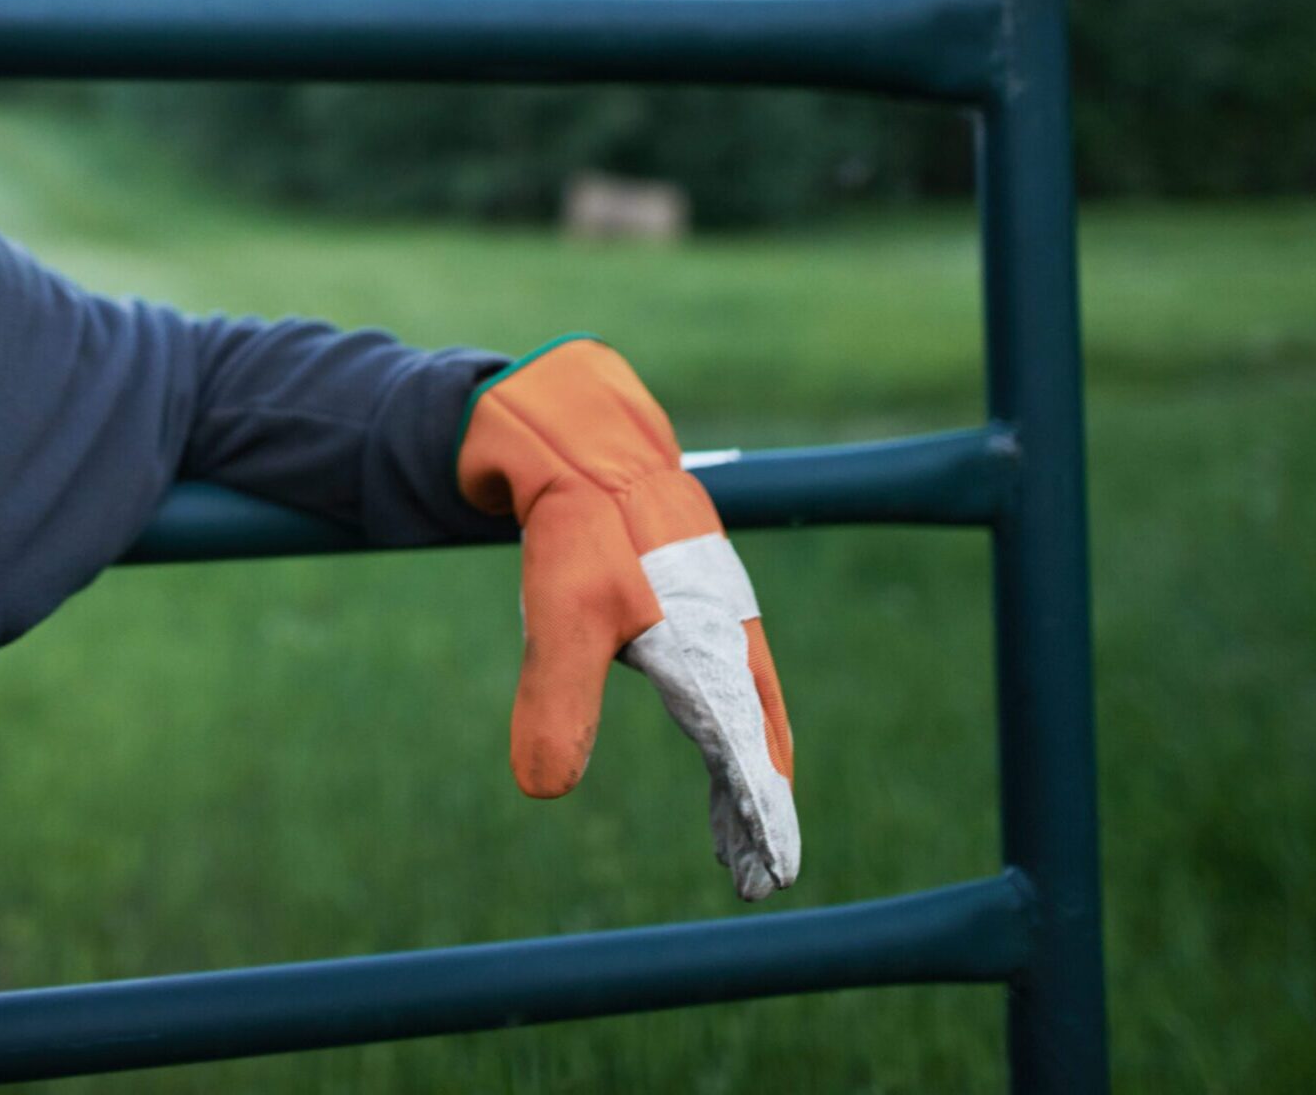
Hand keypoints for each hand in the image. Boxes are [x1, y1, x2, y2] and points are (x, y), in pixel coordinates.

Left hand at [456, 336, 799, 899]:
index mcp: (711, 649)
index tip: (772, 875)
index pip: (747, 755)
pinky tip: (715, 745)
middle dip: (759, 810)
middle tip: (756, 877)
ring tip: (732, 837)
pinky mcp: (703, 600)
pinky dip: (730, 728)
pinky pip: (729, 678)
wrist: (584, 437)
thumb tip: (543, 789)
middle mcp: (731, 636)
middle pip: (759, 741)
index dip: (761, 818)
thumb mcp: (560, 615)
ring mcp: (723, 616)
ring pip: (747, 711)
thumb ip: (556, 700)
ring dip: (744, 775)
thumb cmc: (578, 526)